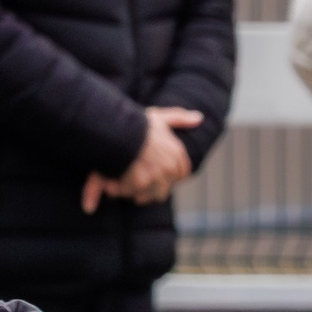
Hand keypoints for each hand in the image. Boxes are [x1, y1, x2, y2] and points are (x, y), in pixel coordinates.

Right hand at [85, 107, 202, 211]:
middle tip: (133, 177)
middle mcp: (170, 166)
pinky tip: (111, 182)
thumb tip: (199, 118)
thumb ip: (179, 119)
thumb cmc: (136, 123)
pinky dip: (120, 190)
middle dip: (150, 186)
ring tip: (122, 179)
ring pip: (149, 194)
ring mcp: (156, 175)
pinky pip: (132, 193)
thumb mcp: (159, 117)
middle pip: (164, 188)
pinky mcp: (140, 182)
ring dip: (136, 191)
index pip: (182, 174)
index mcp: (177, 153)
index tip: (153, 172)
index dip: (169, 176)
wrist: (115, 127)